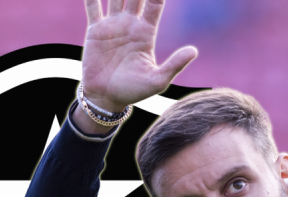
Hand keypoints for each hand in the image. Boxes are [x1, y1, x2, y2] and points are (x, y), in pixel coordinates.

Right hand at [81, 0, 197, 111]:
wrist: (106, 97)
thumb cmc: (134, 91)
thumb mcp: (157, 80)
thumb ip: (174, 64)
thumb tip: (194, 51)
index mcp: (146, 33)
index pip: (154, 3)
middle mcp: (130, 24)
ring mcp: (112, 25)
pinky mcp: (95, 30)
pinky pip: (93, 7)